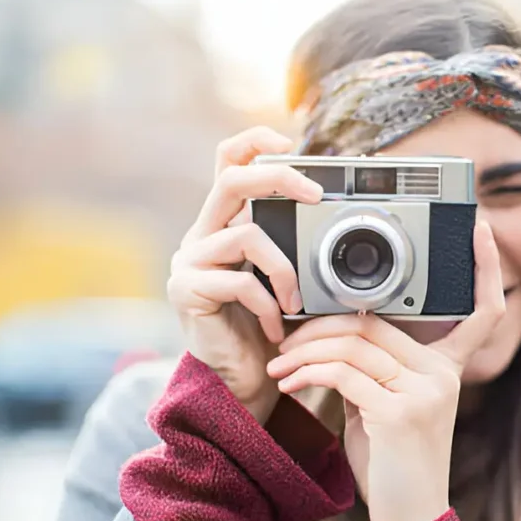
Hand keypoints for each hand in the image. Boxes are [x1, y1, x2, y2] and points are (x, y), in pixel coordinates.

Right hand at [166, 126, 322, 423]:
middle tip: (317, 195)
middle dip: (278, 178)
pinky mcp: (187, 292)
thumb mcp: (282, 276)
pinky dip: (269, 305)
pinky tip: (277, 328)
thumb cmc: (266, 326)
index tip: (289, 141)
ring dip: (285, 268)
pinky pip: (240, 283)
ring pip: (246, 235)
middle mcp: (201, 233)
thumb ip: (291, 243)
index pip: (227, 161)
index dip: (253, 141)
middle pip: (230, 179)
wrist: (238, 379)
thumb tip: (332, 210)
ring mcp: (190, 261)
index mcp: (224, 221)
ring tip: (297, 300)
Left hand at [265, 221, 505, 520]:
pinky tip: (290, 384)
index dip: (483, 267)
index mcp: (448, 368)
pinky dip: (308, 373)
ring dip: (305, 352)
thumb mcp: (385, 408)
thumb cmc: (395, 466)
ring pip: (355, 344)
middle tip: (286, 341)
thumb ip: (372, 370)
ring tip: (280, 366)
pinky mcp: (401, 411)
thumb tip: (334, 339)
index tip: (478, 229)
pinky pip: (344, 373)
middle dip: (320, 327)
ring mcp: (426, 391)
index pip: (482, 311)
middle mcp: (444, 374)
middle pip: (376, 322)